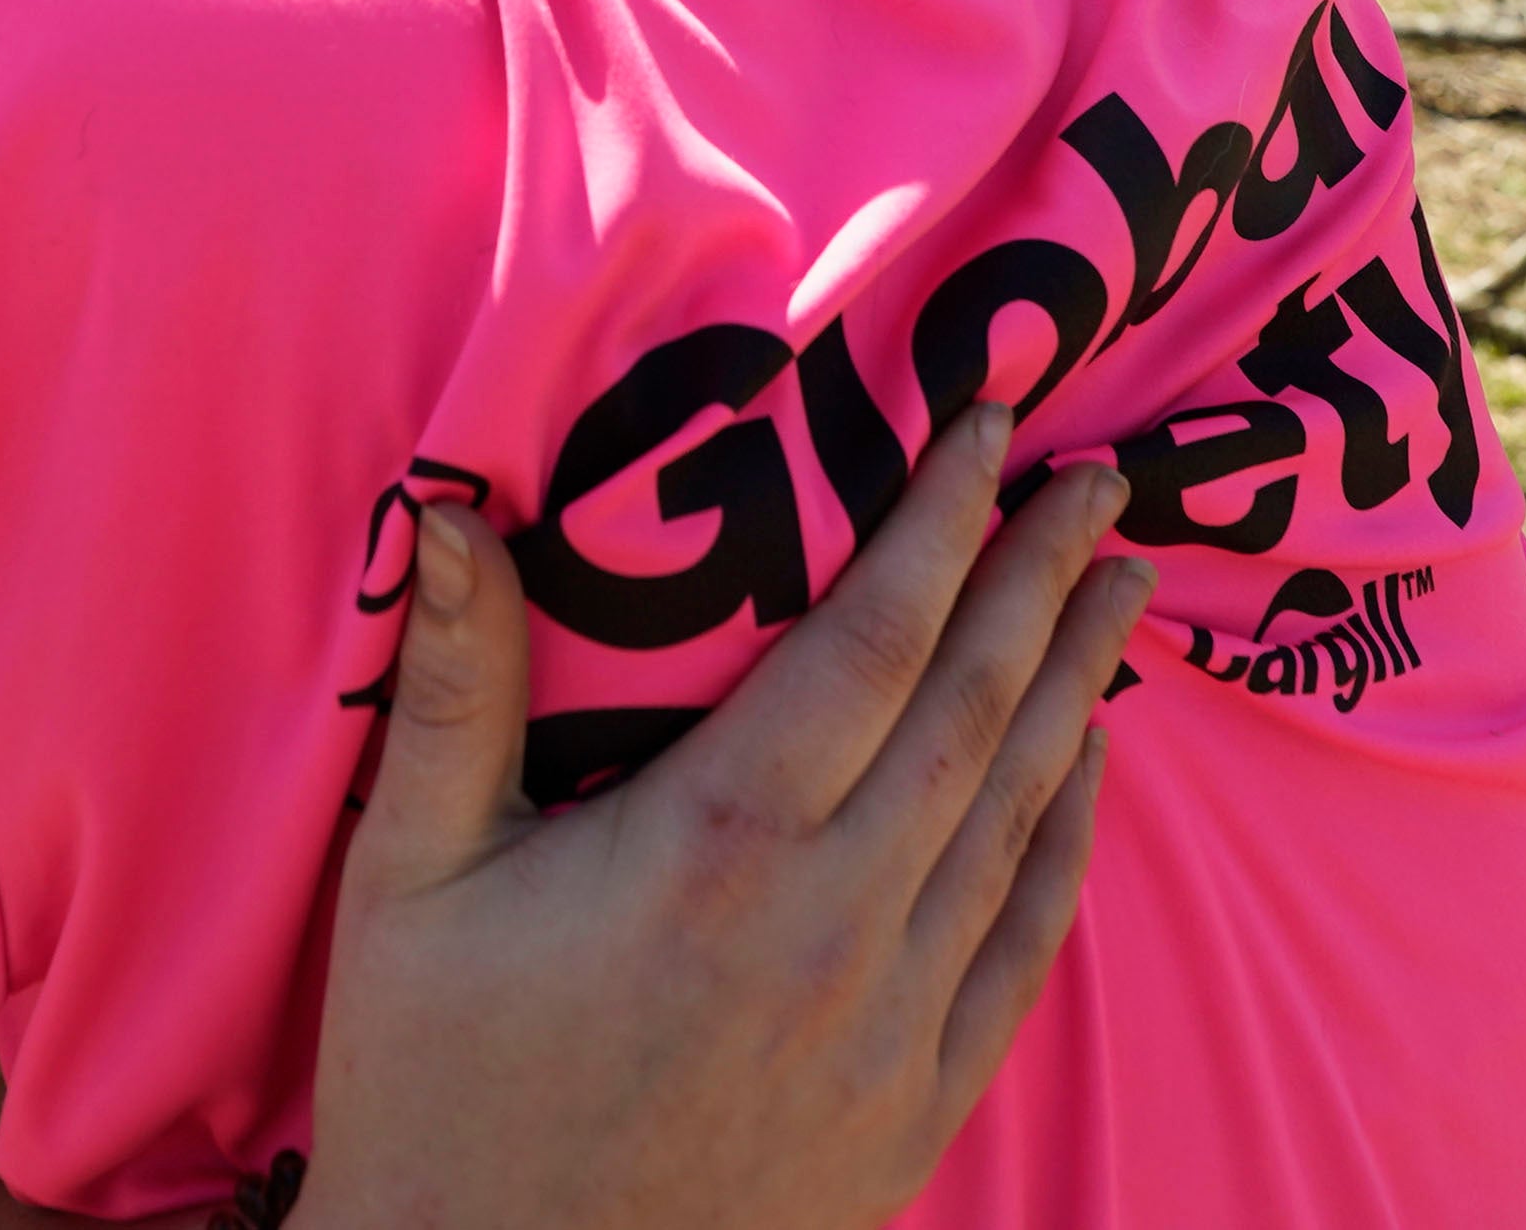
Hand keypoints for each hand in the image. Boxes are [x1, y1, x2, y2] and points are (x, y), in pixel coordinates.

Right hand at [299, 407, 1147, 1229]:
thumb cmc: (434, 1092)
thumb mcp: (405, 882)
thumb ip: (451, 688)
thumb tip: (443, 511)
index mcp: (716, 845)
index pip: (873, 637)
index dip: (943, 519)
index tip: (992, 421)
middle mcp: (830, 922)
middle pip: (975, 706)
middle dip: (1043, 573)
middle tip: (1100, 474)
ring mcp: (888, 1021)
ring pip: (1015, 812)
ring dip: (1078, 685)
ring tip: (1120, 583)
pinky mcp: (913, 1104)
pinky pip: (1023, 943)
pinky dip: (1067, 839)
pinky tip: (1092, 769)